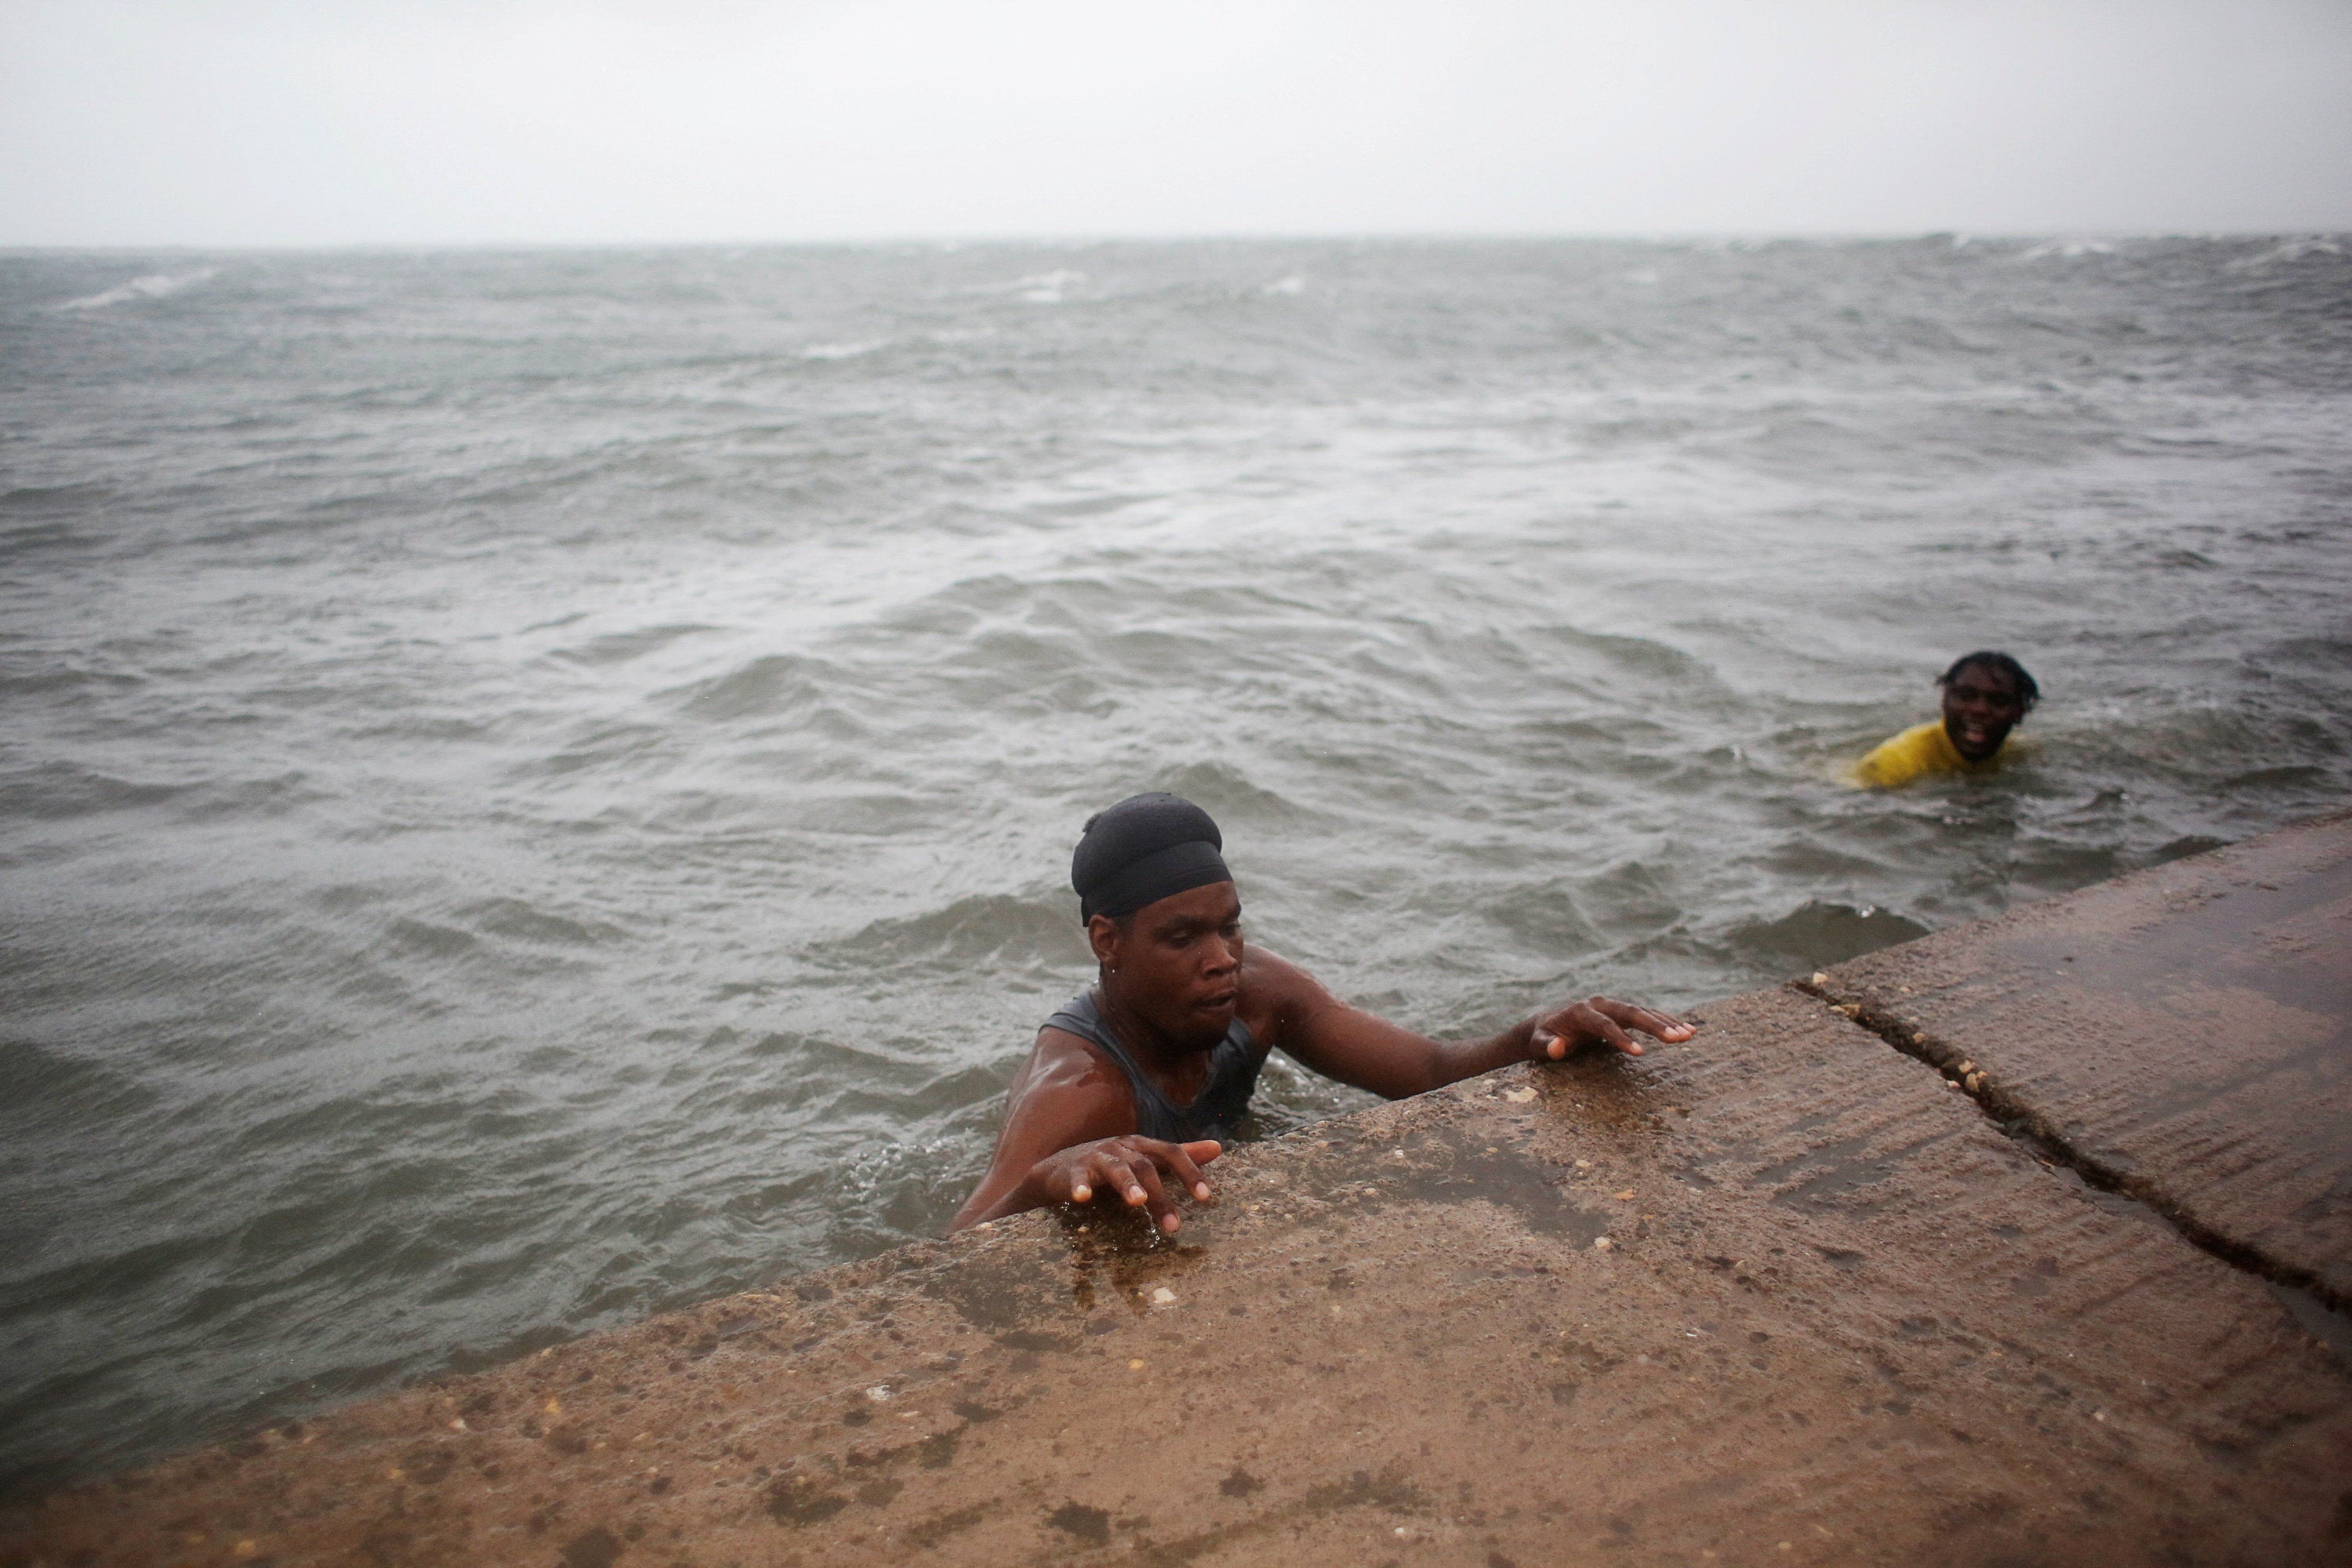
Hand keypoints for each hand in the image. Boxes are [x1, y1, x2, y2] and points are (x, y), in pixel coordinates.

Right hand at [1024, 1136, 1222, 1234]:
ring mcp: (1097, 1157)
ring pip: (1116, 1169)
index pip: (1171, 1152)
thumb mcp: (1147, 1157)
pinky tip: (1083, 1198)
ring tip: (1138, 1202)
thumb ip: (1181, 1155)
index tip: (1205, 1197)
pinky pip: (1078, 1178)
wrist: (1062, 1167)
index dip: (1189, 1171)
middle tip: (1174, 1226)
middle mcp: (1121, 1147)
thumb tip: (1218, 1148)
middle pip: (1146, 1168)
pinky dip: (1081, 1186)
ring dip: (1128, 1185)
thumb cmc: (1113, 1163)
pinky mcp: (1074, 1171)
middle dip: (1162, 1196)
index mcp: (1142, 1145)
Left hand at [1530, 996, 1692, 1060]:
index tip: (1640, 1054)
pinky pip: (1646, 1015)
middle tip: (1678, 1038)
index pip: (1604, 1025)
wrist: (1545, 1023)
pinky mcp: (1620, 1012)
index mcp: (1580, 1011)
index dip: (1621, 1038)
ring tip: (1689, 1035)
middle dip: (1654, 1026)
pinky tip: (1686, 1030)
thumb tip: (1557, 1047)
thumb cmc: (1543, 1037)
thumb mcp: (1538, 1044)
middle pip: (1630, 1013)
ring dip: (1666, 1023)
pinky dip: (1665, 1021)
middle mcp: (1600, 1004)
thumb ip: (1545, 1045)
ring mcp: (1612, 1006)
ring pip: (1642, 1012)